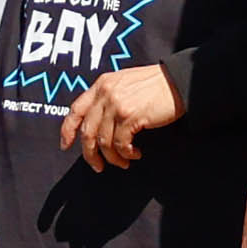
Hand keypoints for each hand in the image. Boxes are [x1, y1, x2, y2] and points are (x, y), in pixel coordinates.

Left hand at [60, 63, 183, 171]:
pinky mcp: (130, 116)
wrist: (181, 81)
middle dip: (90, 154)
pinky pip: (121, 144)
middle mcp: (106, 93)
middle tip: (98, 166)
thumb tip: (96, 124)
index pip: (75, 110)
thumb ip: (108, 96)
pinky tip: (136, 154)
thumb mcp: (125, 83)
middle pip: (87, 132)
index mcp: (102, 84)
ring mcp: (117, 105)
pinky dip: (126, 154)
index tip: (66, 146)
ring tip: (124, 162)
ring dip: (112, 158)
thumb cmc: (157, 84)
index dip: (67, 130)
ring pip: (103, 142)